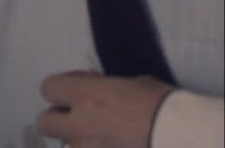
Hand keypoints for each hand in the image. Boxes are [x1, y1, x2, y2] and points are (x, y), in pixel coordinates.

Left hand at [37, 70, 174, 147]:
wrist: (180, 138)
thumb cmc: (161, 104)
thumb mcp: (131, 83)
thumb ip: (105, 87)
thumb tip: (96, 87)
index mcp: (83, 94)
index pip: (48, 88)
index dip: (62, 89)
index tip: (80, 89)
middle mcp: (77, 122)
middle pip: (44, 122)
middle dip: (59, 119)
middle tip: (81, 118)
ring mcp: (86, 147)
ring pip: (65, 145)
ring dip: (77, 140)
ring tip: (100, 137)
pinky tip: (112, 144)